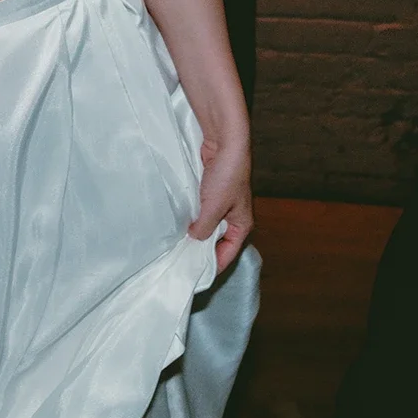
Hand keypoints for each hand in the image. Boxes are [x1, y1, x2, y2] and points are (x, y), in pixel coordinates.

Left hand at [190, 130, 251, 267]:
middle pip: (217, 241)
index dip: (213, 265)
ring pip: (207, 227)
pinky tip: (177, 224)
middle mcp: (233, 217)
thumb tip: (193, 238)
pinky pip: (200, 213)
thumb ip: (204, 228)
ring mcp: (221, 205)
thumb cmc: (227, 175)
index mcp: (242, 224)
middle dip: (201, 250)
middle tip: (180, 261)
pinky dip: (190, 219)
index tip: (194, 274)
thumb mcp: (214, 207)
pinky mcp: (210, 194)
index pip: (228, 253)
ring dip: (194, 233)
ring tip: (176, 245)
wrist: (225, 142)